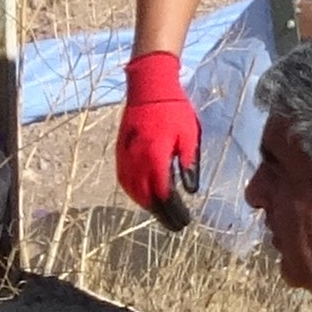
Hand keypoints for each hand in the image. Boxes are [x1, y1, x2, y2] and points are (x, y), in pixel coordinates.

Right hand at [114, 51, 200, 222]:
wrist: (148, 87)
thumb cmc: (174, 109)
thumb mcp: (189, 136)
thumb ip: (189, 164)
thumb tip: (191, 190)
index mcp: (155, 158)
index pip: (163, 195)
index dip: (174, 212)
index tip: (185, 222)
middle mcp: (137, 162)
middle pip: (148, 198)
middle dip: (163, 214)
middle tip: (177, 224)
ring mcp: (126, 158)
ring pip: (134, 192)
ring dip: (149, 205)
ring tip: (164, 213)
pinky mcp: (120, 153)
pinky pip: (125, 181)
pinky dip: (136, 193)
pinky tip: (146, 196)